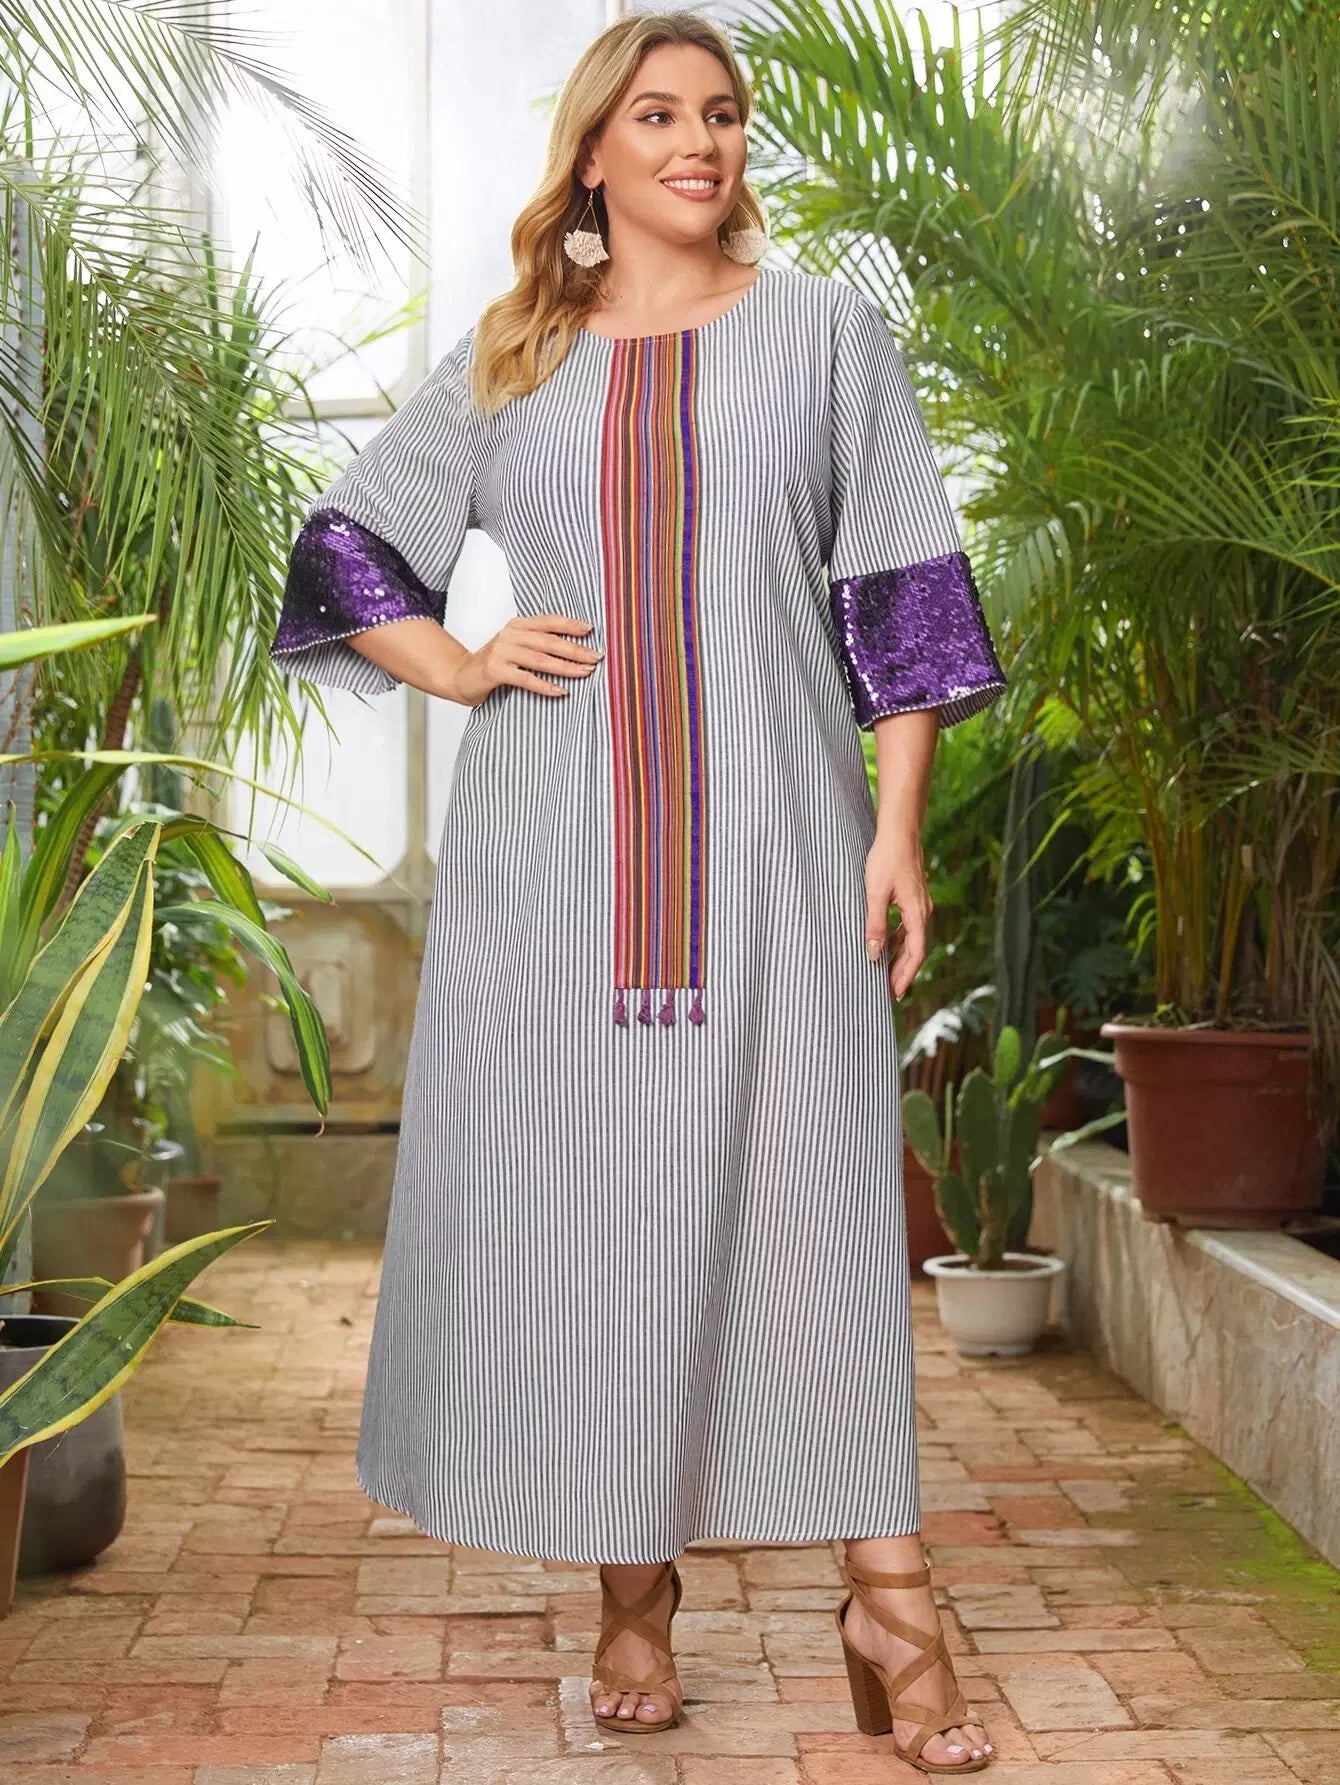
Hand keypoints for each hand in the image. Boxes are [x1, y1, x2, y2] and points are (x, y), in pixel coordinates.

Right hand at [447, 614, 602, 707]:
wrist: (460, 677)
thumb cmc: (494, 665)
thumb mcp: (515, 648)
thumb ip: (537, 644)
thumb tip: (574, 650)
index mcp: (516, 626)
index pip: (548, 622)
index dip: (570, 625)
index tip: (591, 630)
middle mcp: (509, 635)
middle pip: (548, 641)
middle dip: (575, 649)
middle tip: (595, 657)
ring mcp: (501, 652)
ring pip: (540, 659)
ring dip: (565, 667)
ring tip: (584, 673)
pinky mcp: (495, 671)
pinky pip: (525, 679)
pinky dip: (544, 685)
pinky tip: (560, 691)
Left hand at [864, 830, 931, 1000]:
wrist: (899, 831)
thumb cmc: (886, 859)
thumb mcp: (875, 893)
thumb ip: (875, 925)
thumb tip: (873, 955)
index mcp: (918, 914)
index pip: (916, 954)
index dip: (906, 975)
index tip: (895, 993)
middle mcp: (923, 911)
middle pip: (915, 950)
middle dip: (903, 972)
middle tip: (889, 992)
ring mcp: (919, 904)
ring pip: (912, 939)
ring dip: (900, 958)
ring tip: (886, 974)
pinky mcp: (912, 897)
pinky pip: (908, 927)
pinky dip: (898, 941)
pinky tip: (885, 945)